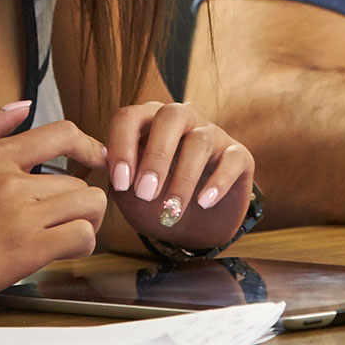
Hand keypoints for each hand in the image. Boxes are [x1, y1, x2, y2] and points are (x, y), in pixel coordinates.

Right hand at [0, 117, 109, 314]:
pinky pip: (82, 236)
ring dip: (86, 222)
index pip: (63, 134)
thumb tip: (22, 107)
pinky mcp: (26, 250)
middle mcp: (11, 180)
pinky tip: (62, 251)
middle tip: (66, 216)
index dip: (90, 147)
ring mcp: (21, 215)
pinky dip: (81, 244)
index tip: (96, 160)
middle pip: (80, 181)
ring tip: (68, 233)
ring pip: (89, 205)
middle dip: (79, 200)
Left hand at [106, 101, 256, 253]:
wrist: (192, 228)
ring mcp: (212, 134)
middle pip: (170, 117)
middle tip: (145, 192)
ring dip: (183, 178)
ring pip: (199, 140)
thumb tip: (105, 160)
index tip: (120, 182)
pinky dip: (218, 181)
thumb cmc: (154, 202)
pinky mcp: (238, 155)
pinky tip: (204, 203)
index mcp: (147, 121)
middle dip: (156, 156)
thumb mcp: (129, 193)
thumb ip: (117, 176)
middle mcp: (181, 118)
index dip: (122, 145)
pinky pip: (232, 159)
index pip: (130, 117)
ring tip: (171, 211)